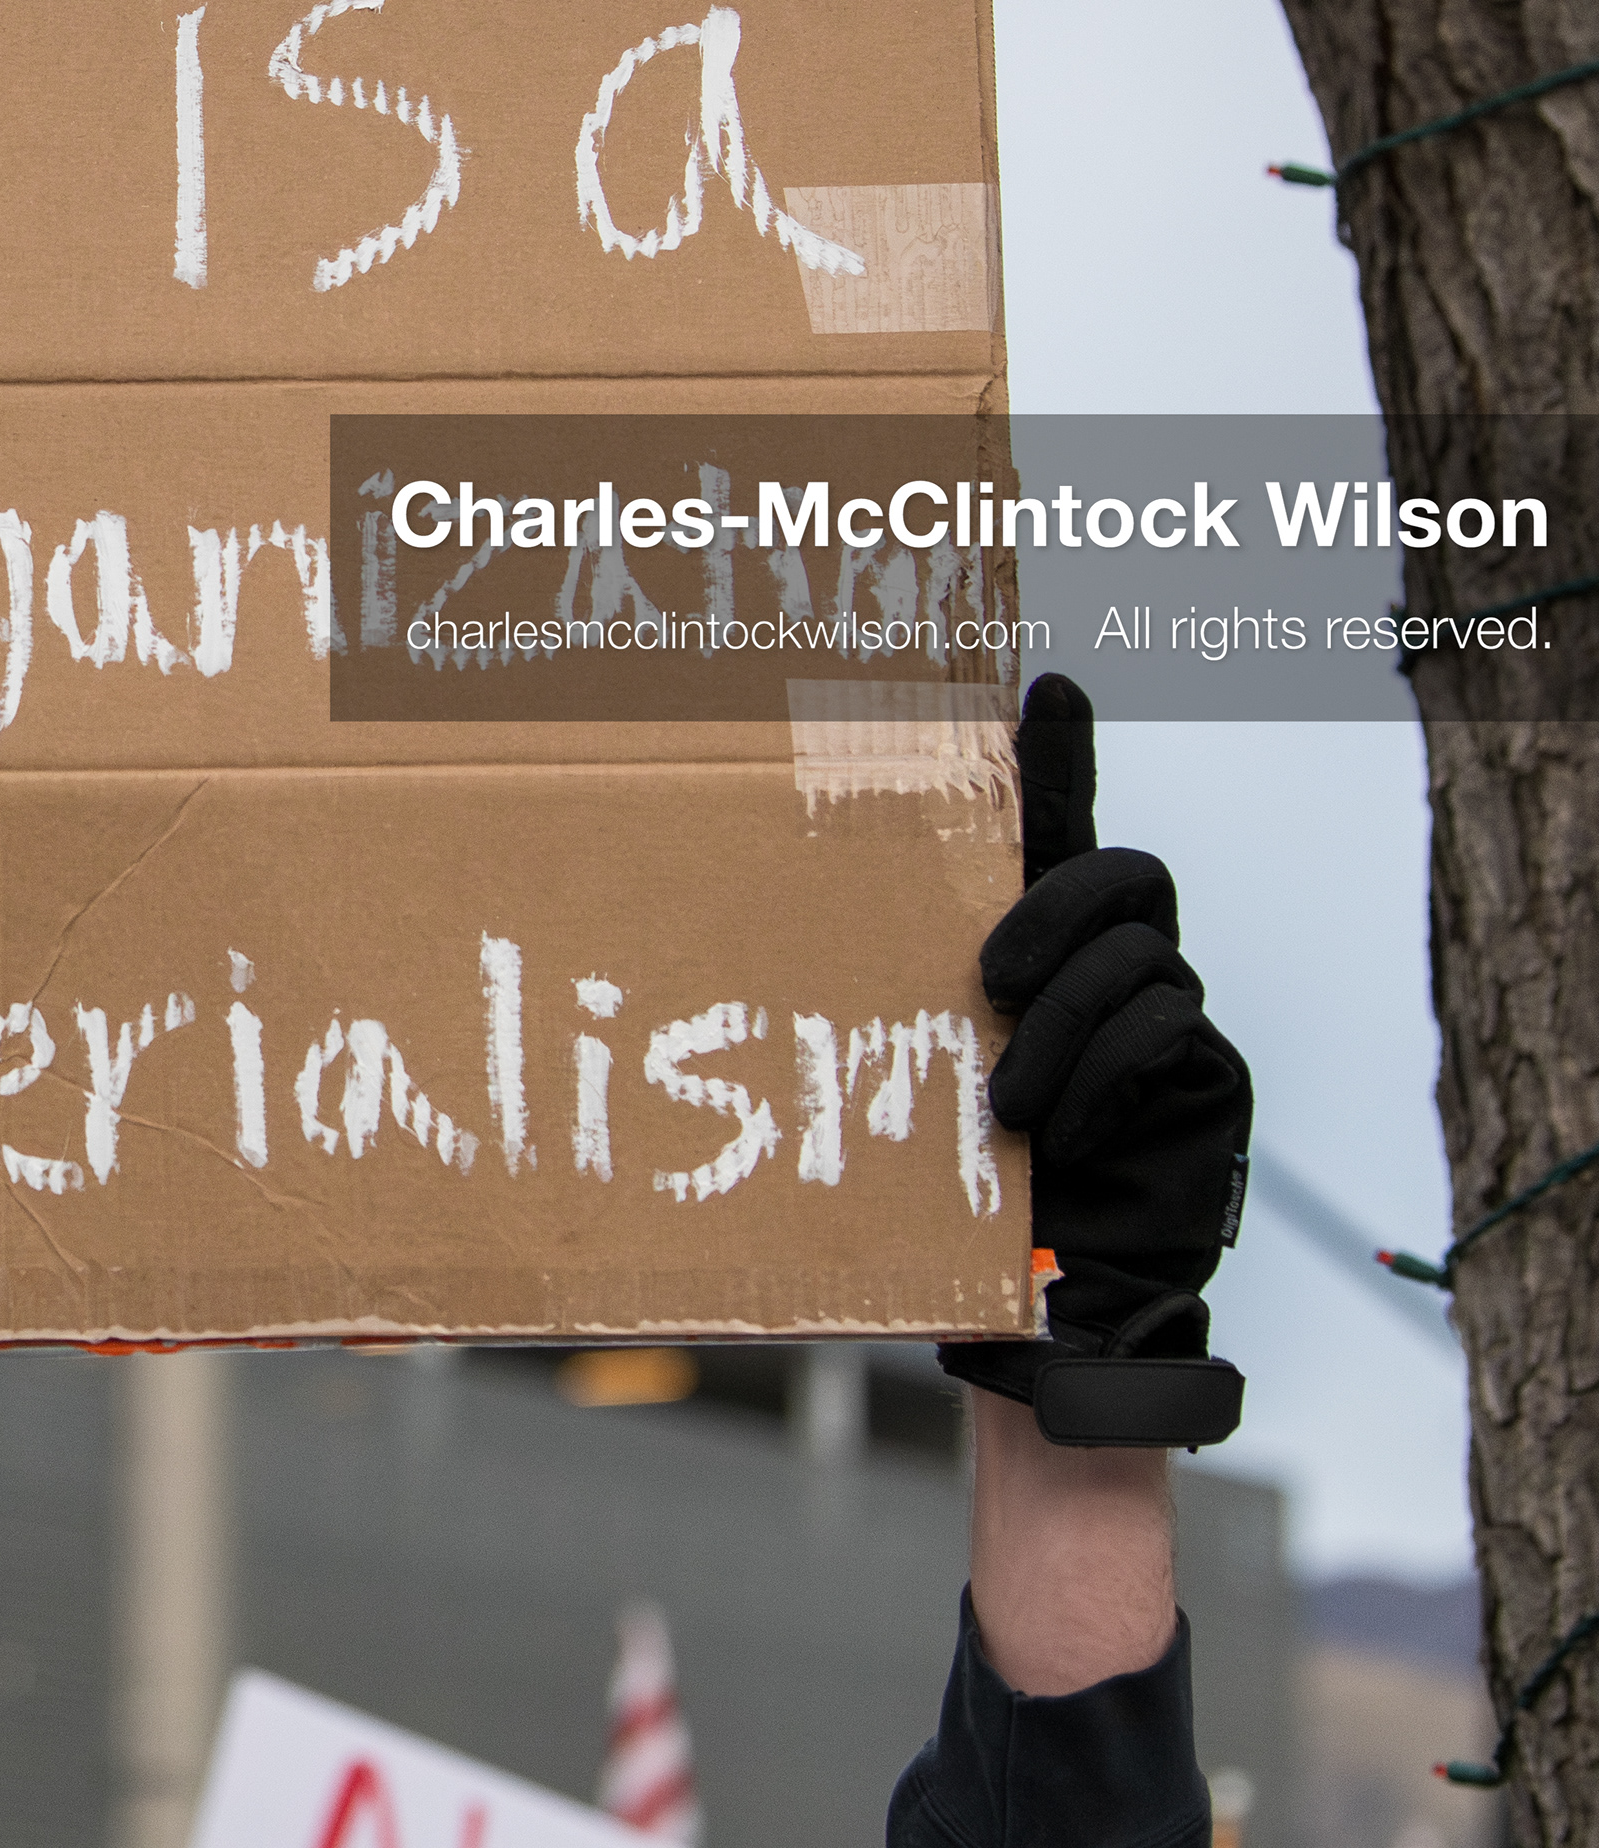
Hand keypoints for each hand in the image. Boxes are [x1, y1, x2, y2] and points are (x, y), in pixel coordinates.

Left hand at [941, 676, 1250, 1445]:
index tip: (1044, 677)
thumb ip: (895, 1011)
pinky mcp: (1212, 1071)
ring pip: (1138, 958)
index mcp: (1037, 947)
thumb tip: (767, 953)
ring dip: (1063, 1027)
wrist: (1050, 1302)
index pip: (1059, 821)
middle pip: (1121, 873)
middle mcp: (1116, 961)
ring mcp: (1174, 1011)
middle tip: (989, 982)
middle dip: (1055, 913)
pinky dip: (1105, 1075)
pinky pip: (1167, 1028)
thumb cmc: (964, 1186)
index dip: (1059, 748)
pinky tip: (1067, 1133)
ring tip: (1010, 1106)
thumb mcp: (919, 1082)